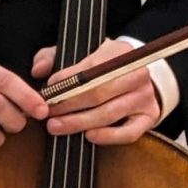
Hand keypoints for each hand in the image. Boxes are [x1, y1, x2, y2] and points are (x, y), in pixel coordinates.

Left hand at [31, 39, 160, 144]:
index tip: (48, 90)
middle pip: (99, 92)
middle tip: (48, 113)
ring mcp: (144, 96)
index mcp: (119, 51)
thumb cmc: (102, 65)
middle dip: (69, 105)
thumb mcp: (80, 52)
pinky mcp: (149, 117)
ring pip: (109, 113)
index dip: (68, 80)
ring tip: (57, 126)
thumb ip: (54, 56)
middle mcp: (136, 72)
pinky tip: (88, 136)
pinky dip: (108, 136)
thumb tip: (38, 70)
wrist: (135, 76)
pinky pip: (128, 132)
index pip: (91, 67)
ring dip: (80, 122)